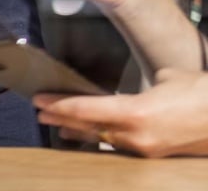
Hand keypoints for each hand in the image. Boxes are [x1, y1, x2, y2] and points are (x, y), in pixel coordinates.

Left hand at [34, 68, 207, 157]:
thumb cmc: (202, 93)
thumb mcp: (166, 78)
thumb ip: (140, 85)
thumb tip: (130, 87)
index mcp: (136, 113)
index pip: (86, 109)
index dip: (60, 105)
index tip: (39, 100)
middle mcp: (136, 134)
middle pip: (89, 126)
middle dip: (62, 119)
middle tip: (40, 113)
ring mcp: (146, 147)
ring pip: (103, 138)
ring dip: (79, 131)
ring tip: (58, 126)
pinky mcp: (155, 153)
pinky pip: (120, 144)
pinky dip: (102, 136)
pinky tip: (92, 134)